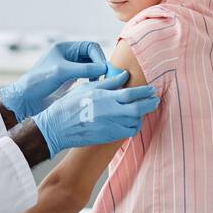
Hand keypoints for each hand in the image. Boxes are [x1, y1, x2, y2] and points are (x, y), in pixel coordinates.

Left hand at [0, 40, 107, 120]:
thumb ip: (84, 69)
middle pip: (92, 56)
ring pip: (90, 67)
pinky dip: (92, 80)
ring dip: (97, 74)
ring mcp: (68, 67)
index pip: (90, 47)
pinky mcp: (68, 79)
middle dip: (100, 66)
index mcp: (64, 48)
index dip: (99, 57)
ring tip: (99, 84)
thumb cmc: (38, 82)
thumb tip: (105, 68)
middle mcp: (67, 55)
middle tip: (106, 78)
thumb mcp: (62, 72)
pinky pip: (86, 76)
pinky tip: (93, 87)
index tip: (104, 71)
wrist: (25, 100)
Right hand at [33, 71, 158, 157]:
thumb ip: (108, 82)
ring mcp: (110, 126)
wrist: (58, 127)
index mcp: (105, 97)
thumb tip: (124, 75)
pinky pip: (128, 132)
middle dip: (150, 104)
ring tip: (144, 109)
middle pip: (139, 108)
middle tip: (155, 100)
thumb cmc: (70, 105)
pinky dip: (134, 126)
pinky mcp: (108, 137)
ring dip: (142, 115)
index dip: (145, 92)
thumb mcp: (88, 88)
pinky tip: (133, 121)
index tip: (152, 89)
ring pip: (135, 121)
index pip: (132, 93)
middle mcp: (111, 112)